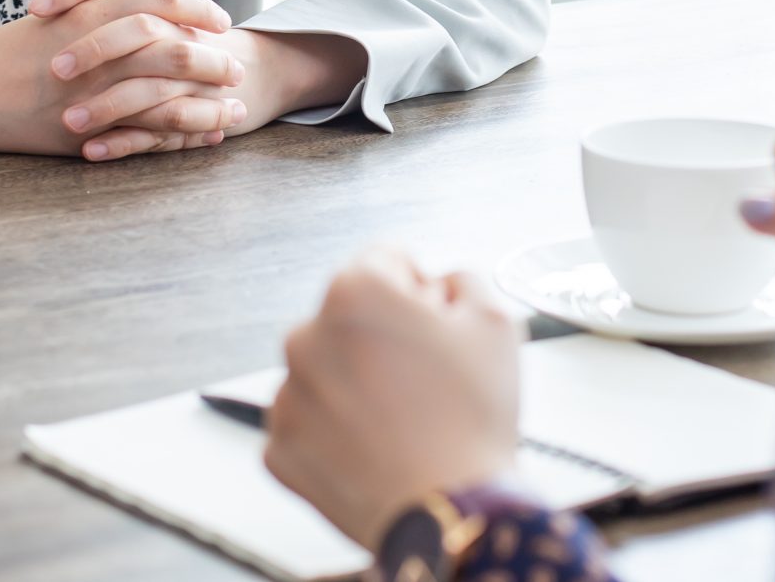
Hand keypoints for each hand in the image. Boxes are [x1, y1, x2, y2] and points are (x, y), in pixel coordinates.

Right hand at [0, 0, 243, 156]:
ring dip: (208, 102)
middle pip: (175, 47)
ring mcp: (91, 92)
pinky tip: (203, 136)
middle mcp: (95, 49)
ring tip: (236, 108)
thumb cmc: (8, 49)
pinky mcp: (84, 130)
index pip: (162, 1)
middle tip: (236, 66)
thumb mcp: (63, 13)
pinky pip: (145, 134)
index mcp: (90, 13)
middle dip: (214, 59)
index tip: (222, 20)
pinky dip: (180, 135)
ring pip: (168, 95)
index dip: (199, 8)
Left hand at [31, 0, 366, 160]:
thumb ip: (116, 2)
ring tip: (67, 123)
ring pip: (148, 91)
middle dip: (96, 50)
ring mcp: (186, 82)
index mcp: (157, 9)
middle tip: (55, 70)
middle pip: (139, 34)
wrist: (248, 76)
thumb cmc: (184, 46)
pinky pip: (157, 135)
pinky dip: (122, 143)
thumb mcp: (150, 20)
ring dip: (106, 107)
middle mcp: (175, 39)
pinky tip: (90, 152)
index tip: (36, 9)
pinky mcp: (190, 121)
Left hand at [265, 248, 522, 548]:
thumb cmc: (471, 422)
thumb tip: (439, 282)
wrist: (451, 513)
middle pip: (349, 317)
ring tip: (404, 419)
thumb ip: (460, 277)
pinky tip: (376, 444)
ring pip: (326, 370)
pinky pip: (309, 422)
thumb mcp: (494, 320)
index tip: (435, 325)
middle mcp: (306, 336)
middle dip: (383, 337)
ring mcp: (287, 395)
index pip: (387, 261)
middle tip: (426, 378)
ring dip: (356, 383)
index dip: (422, 292)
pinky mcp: (280, 447)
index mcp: (354, 292)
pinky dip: (336, 430)